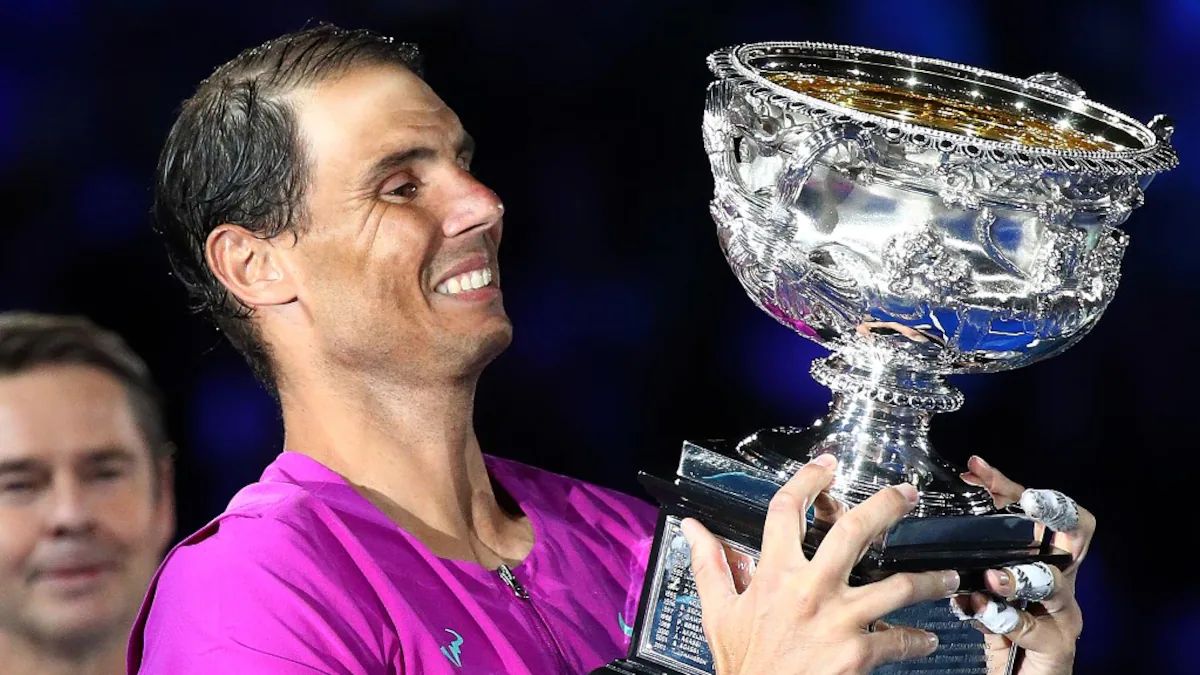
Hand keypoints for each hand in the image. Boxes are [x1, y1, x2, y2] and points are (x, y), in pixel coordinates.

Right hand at [681, 455, 961, 674]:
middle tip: (908, 495)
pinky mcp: (858, 653)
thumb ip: (710, 565)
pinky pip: (900, 639)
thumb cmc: (743, 664)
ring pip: (898, 585)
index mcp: (773, 574)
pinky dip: (918, 639)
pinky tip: (926, 638)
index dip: (809, 479)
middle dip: (887, 506)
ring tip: (947, 577)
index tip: (827, 464)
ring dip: (929, 579)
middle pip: (855, 531)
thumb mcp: (717, 612)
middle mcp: (810, 589)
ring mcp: (838, 620)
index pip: (788, 510)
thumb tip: (692, 528)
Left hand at [957, 456, 1095, 674]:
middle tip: (1028, 501)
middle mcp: (1061, 581)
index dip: (1010, 486)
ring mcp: (1063, 614)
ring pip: (1054, 583)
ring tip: (993, 577)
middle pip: (1071, 535)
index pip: (1038, 510)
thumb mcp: (983, 583)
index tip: (976, 469)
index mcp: (1042, 559)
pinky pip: (1032, 628)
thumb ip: (972, 554)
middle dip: (1052, 512)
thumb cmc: (1000, 628)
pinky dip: (1004, 618)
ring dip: (1022, 576)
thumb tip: (936, 516)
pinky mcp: (1056, 646)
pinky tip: (979, 611)